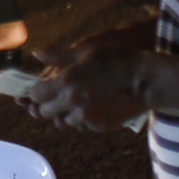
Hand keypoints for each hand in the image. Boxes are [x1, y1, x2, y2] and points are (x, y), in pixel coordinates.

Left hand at [16, 23, 151, 129]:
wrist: (142, 77)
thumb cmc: (112, 58)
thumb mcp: (83, 51)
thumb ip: (57, 56)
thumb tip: (37, 54)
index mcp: (65, 82)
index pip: (36, 95)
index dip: (38, 92)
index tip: (43, 89)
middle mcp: (72, 101)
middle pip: (46, 112)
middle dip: (48, 105)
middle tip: (57, 98)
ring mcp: (86, 116)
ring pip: (63, 122)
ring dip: (65, 114)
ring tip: (76, 103)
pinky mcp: (99, 125)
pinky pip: (83, 126)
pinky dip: (83, 120)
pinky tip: (91, 108)